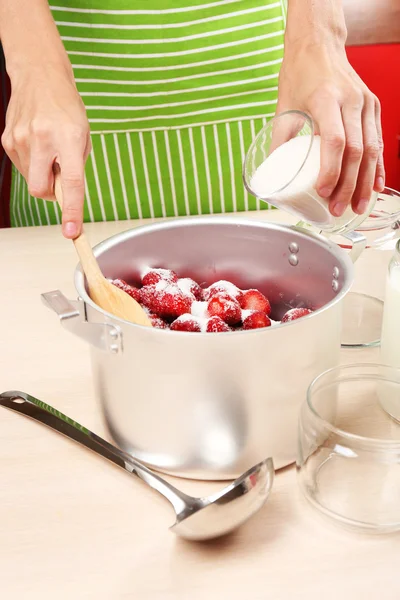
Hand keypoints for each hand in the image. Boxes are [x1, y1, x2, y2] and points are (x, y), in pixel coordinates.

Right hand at [2, 62, 90, 237]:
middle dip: (51, 193)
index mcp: (68, 138)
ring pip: (32, 181)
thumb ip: (76, 166)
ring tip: (50, 150)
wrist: (39, 77)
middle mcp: (41, 139)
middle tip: (60, 177)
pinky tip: (38, 146)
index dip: (71, 211)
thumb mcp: (83, 135)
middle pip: (41, 190)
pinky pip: (22, 168)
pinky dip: (33, 165)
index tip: (71, 232)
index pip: (71, 184)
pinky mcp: (7, 140)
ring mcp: (20, 139)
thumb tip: (68, 196)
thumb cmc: (66, 107)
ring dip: (43, 175)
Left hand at [276, 41, 384, 216]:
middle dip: (348, 186)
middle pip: (356, 151)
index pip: (335, 141)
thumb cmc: (299, 75)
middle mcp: (350, 100)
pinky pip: (378, 142)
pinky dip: (377, 167)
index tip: (323, 192)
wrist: (318, 44)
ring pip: (372, 150)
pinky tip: (374, 187)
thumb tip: (273, 176)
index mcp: (325, 99)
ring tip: (357, 207)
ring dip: (365, 182)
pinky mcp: (373, 107)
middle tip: (338, 209)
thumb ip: (279, 141)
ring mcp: (365, 103)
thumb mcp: (283, 107)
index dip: (331, 171)